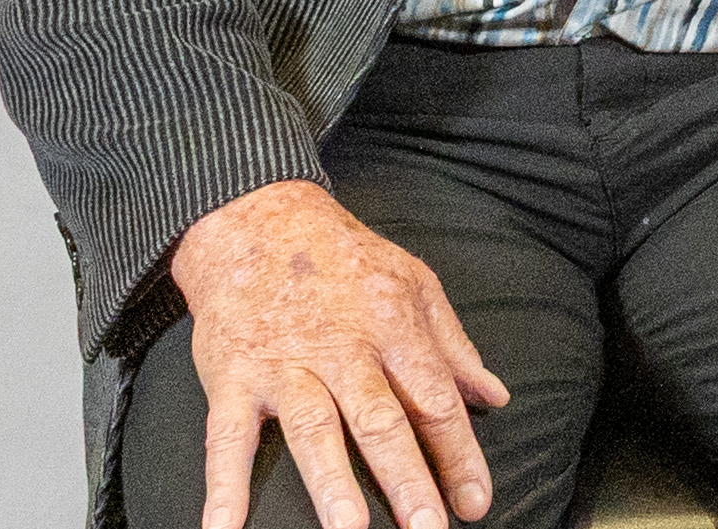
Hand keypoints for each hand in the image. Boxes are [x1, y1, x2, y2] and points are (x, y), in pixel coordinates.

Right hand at [166, 180, 507, 528]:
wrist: (256, 219)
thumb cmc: (343, 256)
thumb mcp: (415, 283)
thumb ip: (454, 345)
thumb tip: (493, 396)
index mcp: (394, 326)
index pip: (435, 400)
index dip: (458, 454)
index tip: (475, 502)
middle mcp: (343, 348)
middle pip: (382, 421)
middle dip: (408, 480)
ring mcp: (285, 364)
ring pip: (314, 430)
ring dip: (333, 485)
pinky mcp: (232, 375)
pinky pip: (226, 437)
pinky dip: (223, 486)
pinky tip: (225, 528)